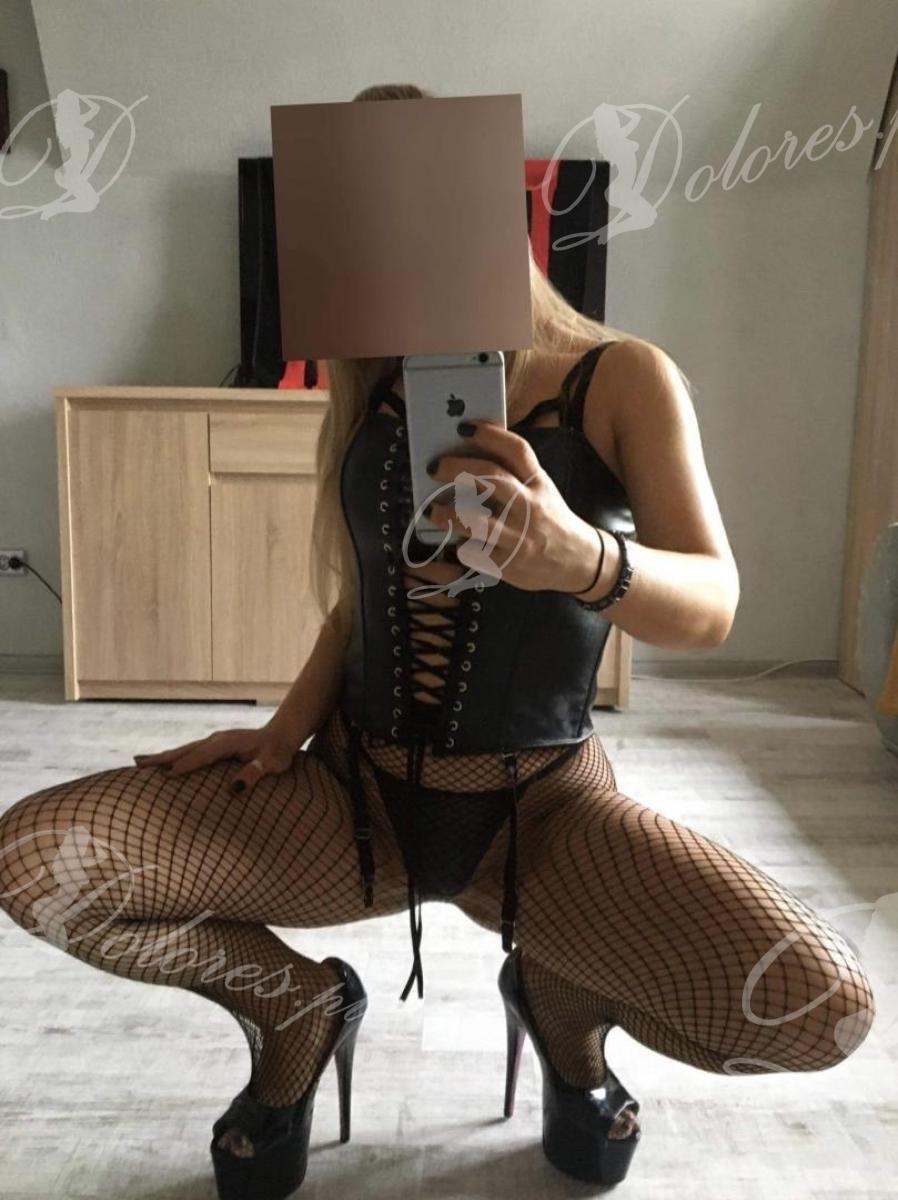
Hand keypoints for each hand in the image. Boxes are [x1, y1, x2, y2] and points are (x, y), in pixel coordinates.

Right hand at [132, 724, 299, 794]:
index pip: (202, 756)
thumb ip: (254, 773)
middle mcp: (216, 740)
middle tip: (136, 765)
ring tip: (138, 763)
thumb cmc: (277, 752)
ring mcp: (214, 741)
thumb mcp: (271, 763)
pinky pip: (189, 753)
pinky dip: (173, 758)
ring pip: (183, 750)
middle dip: (161, 759)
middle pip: (184, 750)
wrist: (282, 735)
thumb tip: (234, 788)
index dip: (186, 766)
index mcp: (227, 743)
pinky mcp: (214, 746)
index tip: (166, 777)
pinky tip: (163, 765)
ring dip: (161, 757)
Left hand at [424, 419, 605, 593]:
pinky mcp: (508, 563)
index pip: (517, 451)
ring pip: (477, 521)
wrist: (577, 560)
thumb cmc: (550, 519)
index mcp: (538, 483)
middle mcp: (529, 507)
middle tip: (434, 467)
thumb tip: (470, 455)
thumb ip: (514, 474)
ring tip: (432, 510)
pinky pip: (475, 552)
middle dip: (457, 468)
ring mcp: (518, 537)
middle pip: (491, 479)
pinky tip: (457, 541)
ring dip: (448, 513)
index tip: (465, 428)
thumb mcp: (542, 490)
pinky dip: (461, 545)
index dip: (490, 435)